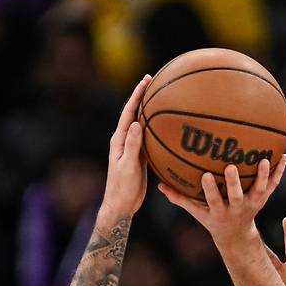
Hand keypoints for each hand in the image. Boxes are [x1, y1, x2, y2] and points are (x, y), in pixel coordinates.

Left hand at [100, 75, 151, 219]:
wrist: (122, 205)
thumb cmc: (122, 188)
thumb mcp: (128, 166)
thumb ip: (132, 145)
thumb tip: (137, 123)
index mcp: (119, 140)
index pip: (128, 112)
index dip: (136, 95)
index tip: (145, 81)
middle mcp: (124, 140)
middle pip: (134, 113)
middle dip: (143, 96)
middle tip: (153, 81)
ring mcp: (132, 148)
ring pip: (142, 124)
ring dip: (150, 110)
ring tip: (160, 97)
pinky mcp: (139, 156)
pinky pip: (148, 137)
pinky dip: (156, 128)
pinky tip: (166, 126)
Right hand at [158, 157, 285, 247]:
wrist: (236, 235)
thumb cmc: (213, 218)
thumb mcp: (197, 212)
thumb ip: (180, 198)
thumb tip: (159, 185)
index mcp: (220, 212)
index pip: (213, 201)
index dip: (210, 190)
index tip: (205, 176)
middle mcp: (237, 209)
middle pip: (237, 196)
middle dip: (234, 183)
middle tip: (230, 167)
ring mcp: (252, 204)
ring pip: (260, 191)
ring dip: (263, 176)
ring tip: (265, 159)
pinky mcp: (263, 199)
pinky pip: (273, 186)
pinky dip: (279, 172)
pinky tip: (283, 155)